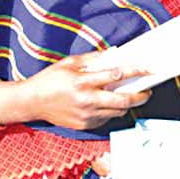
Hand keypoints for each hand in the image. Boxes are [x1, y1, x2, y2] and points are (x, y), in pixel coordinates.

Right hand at [0, 53, 149, 129]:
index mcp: (83, 82)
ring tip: (133, 96)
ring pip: (117, 112)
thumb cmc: (50, 80)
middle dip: (141, 96)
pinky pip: (106, 119)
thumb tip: (116, 53)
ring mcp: (85, 116)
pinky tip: (111, 104)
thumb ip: (94, 58)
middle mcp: (86, 101)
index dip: (135, 71)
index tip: (148, 69)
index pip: (116, 75)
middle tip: (149, 91)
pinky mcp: (84, 125)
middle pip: (123, 101)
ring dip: (128, 105)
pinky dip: (112, 112)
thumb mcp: (70, 62)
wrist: (30, 102)